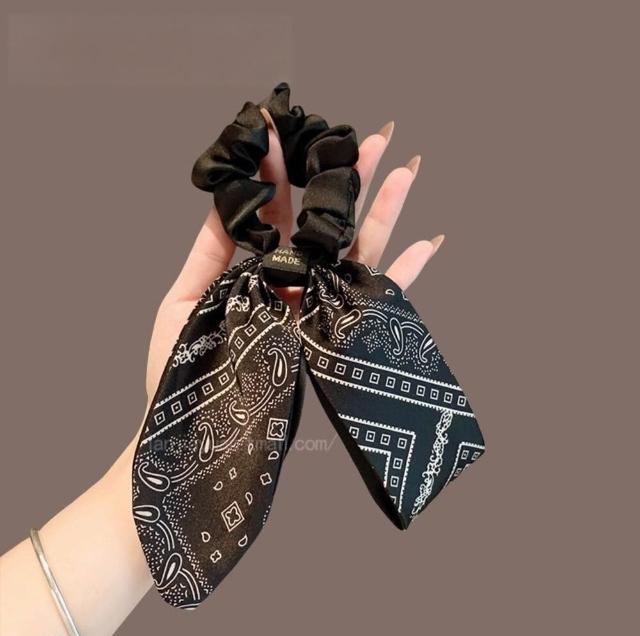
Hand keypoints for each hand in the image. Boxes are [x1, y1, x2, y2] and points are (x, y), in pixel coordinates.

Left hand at [145, 115, 443, 400]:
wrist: (192, 432)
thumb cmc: (177, 373)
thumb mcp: (182, 303)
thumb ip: (209, 254)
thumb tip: (227, 200)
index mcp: (253, 269)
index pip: (273, 209)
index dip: (280, 168)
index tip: (284, 124)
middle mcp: (291, 282)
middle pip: (326, 221)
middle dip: (347, 178)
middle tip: (370, 135)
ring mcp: (316, 306)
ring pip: (357, 250)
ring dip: (384, 210)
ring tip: (405, 167)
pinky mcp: (335, 335)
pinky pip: (377, 301)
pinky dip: (406, 273)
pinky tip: (430, 240)